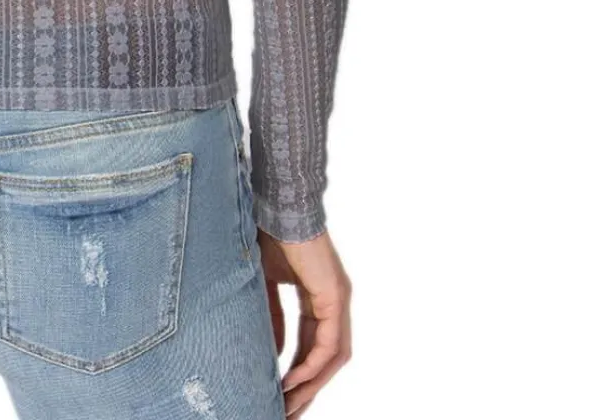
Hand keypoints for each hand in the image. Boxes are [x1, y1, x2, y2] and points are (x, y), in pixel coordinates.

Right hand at [259, 227, 351, 416]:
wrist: (277, 203)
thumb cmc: (268, 232)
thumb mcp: (265, 282)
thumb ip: (271, 315)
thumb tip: (271, 352)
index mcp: (318, 296)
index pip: (312, 344)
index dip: (297, 371)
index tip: (279, 393)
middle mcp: (334, 301)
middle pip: (326, 358)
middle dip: (307, 388)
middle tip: (286, 411)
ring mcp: (338, 300)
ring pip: (332, 358)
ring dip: (311, 385)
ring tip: (287, 405)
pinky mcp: (334, 297)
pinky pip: (328, 345)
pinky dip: (311, 367)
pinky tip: (291, 381)